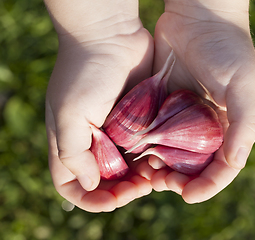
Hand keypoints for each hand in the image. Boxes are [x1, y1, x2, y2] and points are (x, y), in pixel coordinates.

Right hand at [45, 0, 154, 211]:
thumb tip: (90, 184)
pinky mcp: (139, 119)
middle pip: (106, 181)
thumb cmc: (85, 73)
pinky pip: (146, 146)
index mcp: (72, 143)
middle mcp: (94, 140)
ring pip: (130, 167)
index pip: (74, 186)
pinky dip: (153, 158)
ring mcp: (118, 130)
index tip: (114, 200)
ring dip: (141, 178)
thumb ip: (73, 154)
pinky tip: (163, 159)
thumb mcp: (69, 114)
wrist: (111, 35)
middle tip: (140, 188)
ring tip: (154, 177)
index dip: (92, 199)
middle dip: (122, 191)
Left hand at [145, 0, 254, 202]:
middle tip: (161, 182)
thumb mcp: (243, 85)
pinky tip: (135, 152)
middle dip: (178, 180)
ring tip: (146, 171)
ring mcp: (182, 117)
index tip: (187, 195)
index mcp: (229, 127)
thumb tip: (235, 163)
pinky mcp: (162, 105)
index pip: (221, 168)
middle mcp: (205, 127)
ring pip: (170, 154)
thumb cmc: (227, 49)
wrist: (199, 17)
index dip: (207, 185)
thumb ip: (244, 124)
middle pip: (193, 167)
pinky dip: (145, 146)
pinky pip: (153, 133)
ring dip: (158, 168)